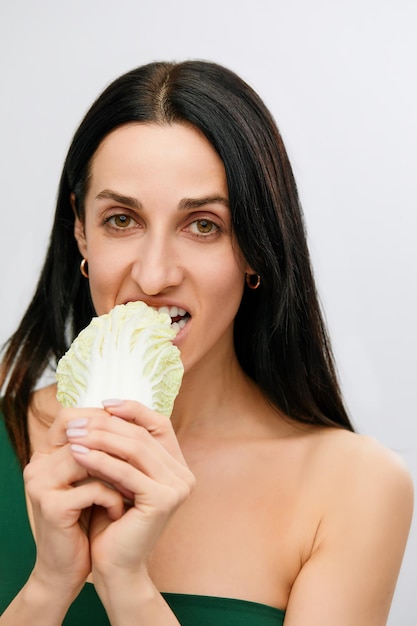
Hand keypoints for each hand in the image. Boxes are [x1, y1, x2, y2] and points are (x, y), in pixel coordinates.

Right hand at [24, 407, 124, 598]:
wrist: (67, 569)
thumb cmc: (85, 520)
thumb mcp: (92, 480)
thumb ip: (101, 452)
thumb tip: (132, 421)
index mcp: (45, 454)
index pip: (69, 417)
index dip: (101, 419)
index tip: (131, 432)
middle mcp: (37, 464)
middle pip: (83, 435)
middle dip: (117, 447)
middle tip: (145, 458)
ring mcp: (41, 484)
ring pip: (90, 459)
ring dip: (119, 472)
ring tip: (137, 484)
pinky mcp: (52, 507)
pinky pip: (94, 489)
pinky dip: (113, 498)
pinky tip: (121, 511)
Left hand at [65, 400, 194, 585]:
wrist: (116, 568)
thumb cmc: (113, 522)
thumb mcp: (120, 477)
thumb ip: (122, 449)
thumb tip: (105, 409)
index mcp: (177, 466)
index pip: (159, 424)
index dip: (133, 409)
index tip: (103, 403)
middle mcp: (184, 475)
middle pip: (143, 434)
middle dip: (106, 424)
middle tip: (75, 421)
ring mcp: (177, 487)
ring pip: (135, 449)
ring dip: (100, 438)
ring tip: (72, 434)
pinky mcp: (163, 499)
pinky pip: (126, 471)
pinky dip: (100, 460)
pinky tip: (77, 454)